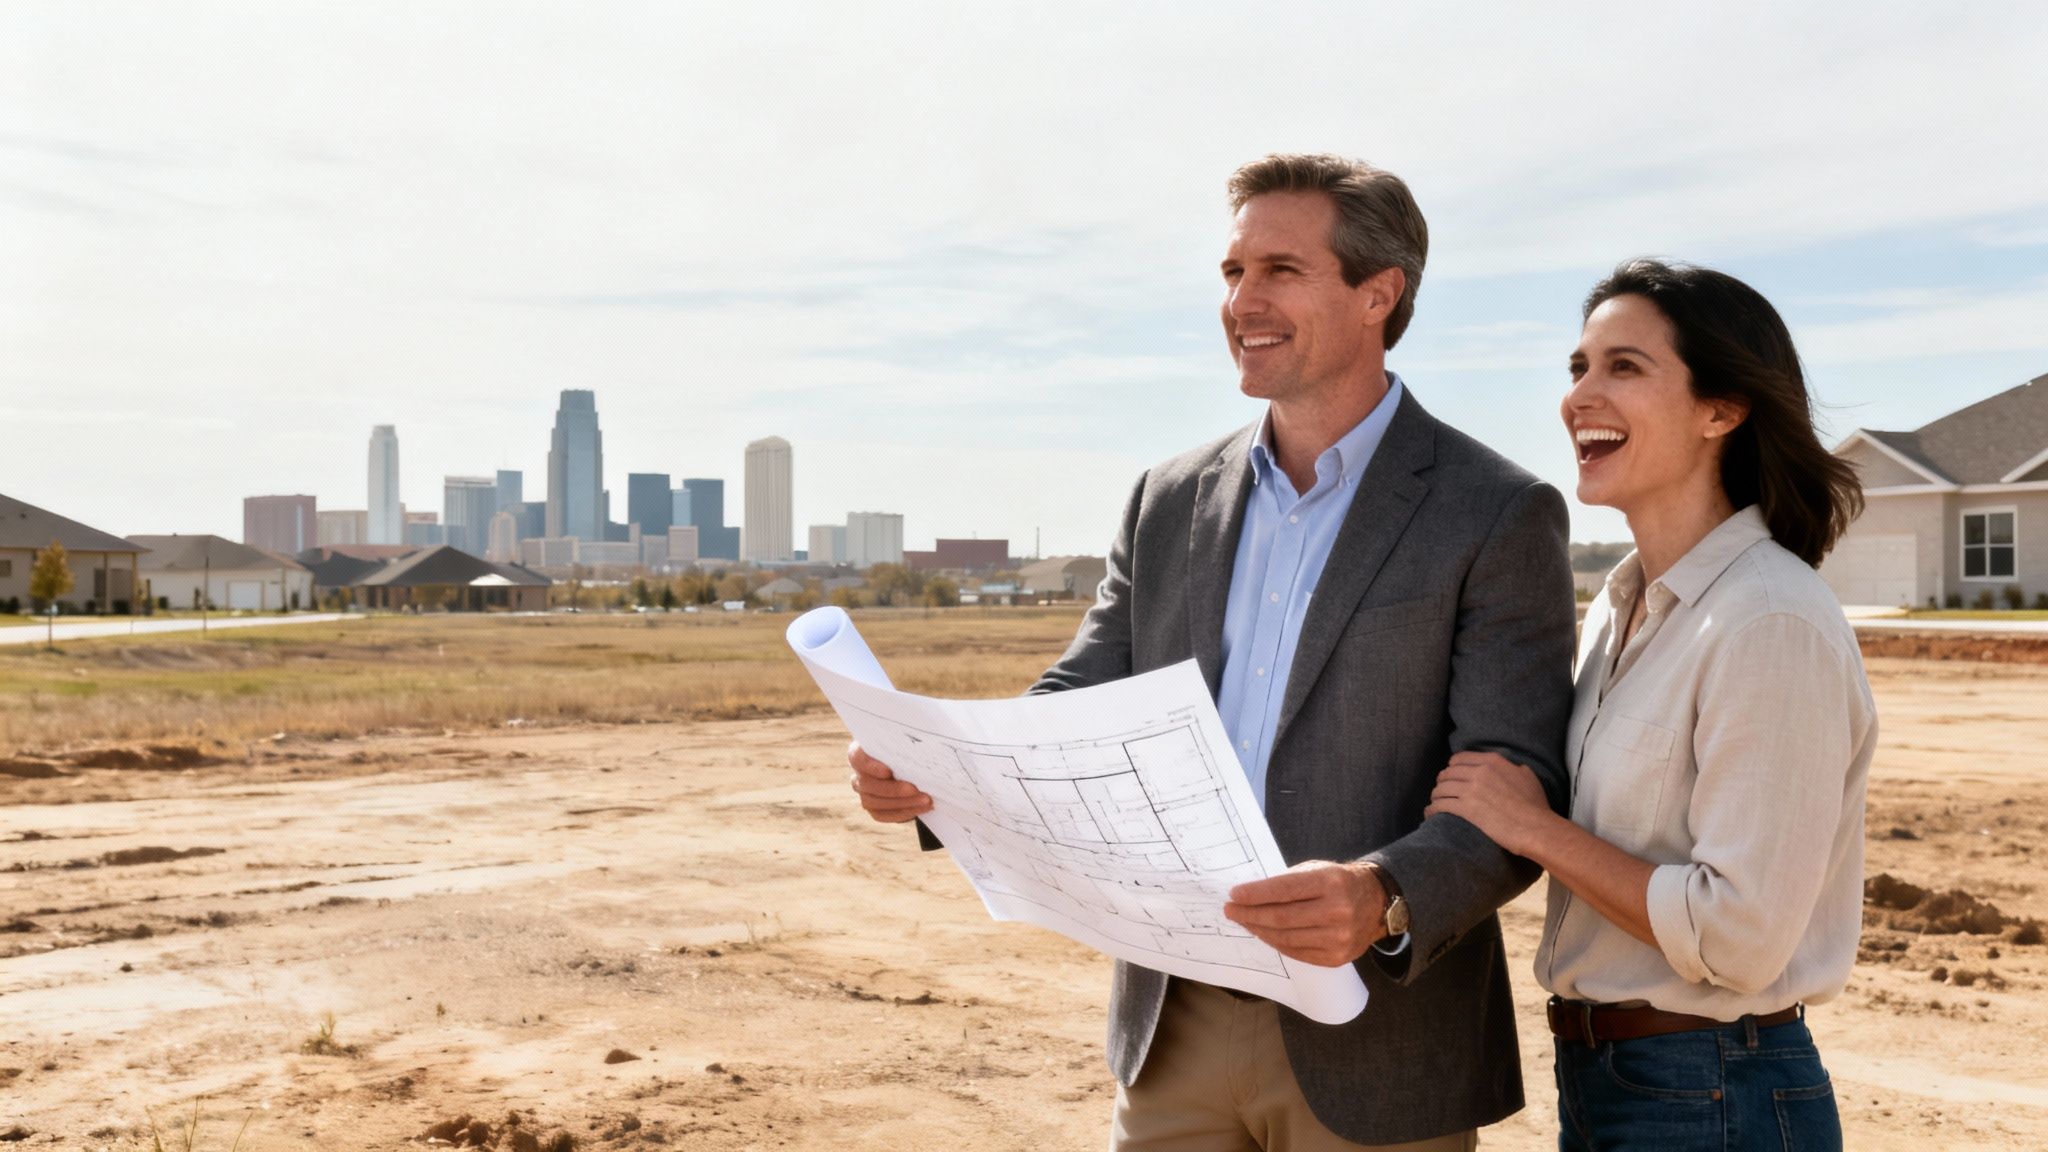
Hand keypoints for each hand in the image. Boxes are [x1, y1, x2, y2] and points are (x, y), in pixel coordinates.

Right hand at [847, 741, 931, 823]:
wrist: (915, 768)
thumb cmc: (910, 748)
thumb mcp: (909, 739)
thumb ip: (909, 735)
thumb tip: (922, 729)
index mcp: (862, 752)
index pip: (857, 758)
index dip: (870, 766)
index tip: (888, 771)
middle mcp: (859, 773)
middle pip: (867, 784)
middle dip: (893, 789)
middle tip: (915, 789)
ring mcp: (864, 793)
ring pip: (874, 802)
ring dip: (902, 803)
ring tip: (925, 800)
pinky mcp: (874, 808)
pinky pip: (883, 815)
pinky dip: (903, 813)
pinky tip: (921, 808)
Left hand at [1223, 860, 1384, 966]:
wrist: (1377, 903)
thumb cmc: (1339, 882)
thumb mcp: (1318, 870)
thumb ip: (1288, 882)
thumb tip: (1250, 896)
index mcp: (1331, 882)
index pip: (1284, 890)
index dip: (1255, 894)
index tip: (1234, 895)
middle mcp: (1337, 911)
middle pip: (1282, 918)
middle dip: (1250, 914)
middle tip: (1231, 910)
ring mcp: (1339, 938)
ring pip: (1286, 938)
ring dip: (1259, 930)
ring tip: (1244, 922)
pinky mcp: (1336, 958)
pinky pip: (1296, 952)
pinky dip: (1276, 943)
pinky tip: (1264, 933)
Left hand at [1426, 750, 1554, 855]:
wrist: (1536, 828)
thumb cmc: (1536, 806)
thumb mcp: (1528, 777)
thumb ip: (1513, 768)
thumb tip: (1510, 767)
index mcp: (1492, 761)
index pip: (1459, 759)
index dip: (1452, 768)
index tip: (1451, 776)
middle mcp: (1479, 772)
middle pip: (1447, 773)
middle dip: (1442, 783)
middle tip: (1442, 792)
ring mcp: (1470, 790)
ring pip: (1441, 789)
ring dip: (1436, 797)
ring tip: (1435, 804)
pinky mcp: (1465, 809)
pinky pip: (1439, 805)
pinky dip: (1432, 810)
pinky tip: (1430, 814)